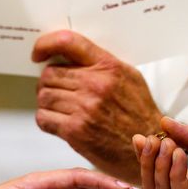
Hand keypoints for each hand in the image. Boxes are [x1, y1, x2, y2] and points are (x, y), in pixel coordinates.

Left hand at [32, 30, 162, 182]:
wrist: (149, 146)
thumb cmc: (139, 114)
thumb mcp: (130, 77)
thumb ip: (102, 64)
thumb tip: (71, 56)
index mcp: (108, 67)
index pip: (67, 42)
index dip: (45, 44)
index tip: (38, 53)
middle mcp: (95, 85)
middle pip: (50, 73)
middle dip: (49, 82)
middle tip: (56, 90)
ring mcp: (84, 108)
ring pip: (44, 96)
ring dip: (47, 102)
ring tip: (59, 107)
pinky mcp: (76, 131)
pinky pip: (44, 118)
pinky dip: (47, 119)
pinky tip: (59, 122)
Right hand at [133, 117, 187, 188]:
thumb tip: (165, 122)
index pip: (160, 174)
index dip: (148, 156)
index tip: (141, 137)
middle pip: (155, 185)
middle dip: (150, 161)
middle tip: (153, 140)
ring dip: (161, 166)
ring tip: (167, 144)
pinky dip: (176, 176)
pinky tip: (178, 157)